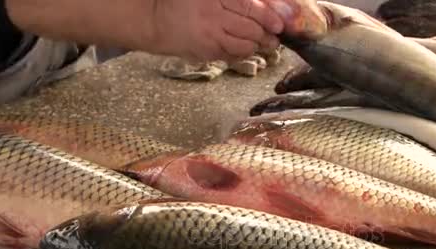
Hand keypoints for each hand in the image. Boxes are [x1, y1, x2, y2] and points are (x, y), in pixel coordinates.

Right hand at [152, 0, 290, 61]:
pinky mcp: (206, 52)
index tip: (279, 24)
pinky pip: (232, 55)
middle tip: (275, 37)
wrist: (157, 21)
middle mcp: (212, 15)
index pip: (248, 6)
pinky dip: (243, 53)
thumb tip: (265, 6)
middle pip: (249, 27)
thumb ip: (235, 0)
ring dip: (257, 45)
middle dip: (266, 34)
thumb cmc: (185, 3)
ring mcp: (209, 35)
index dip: (267, 16)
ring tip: (265, 43)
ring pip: (244, 44)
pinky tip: (247, 49)